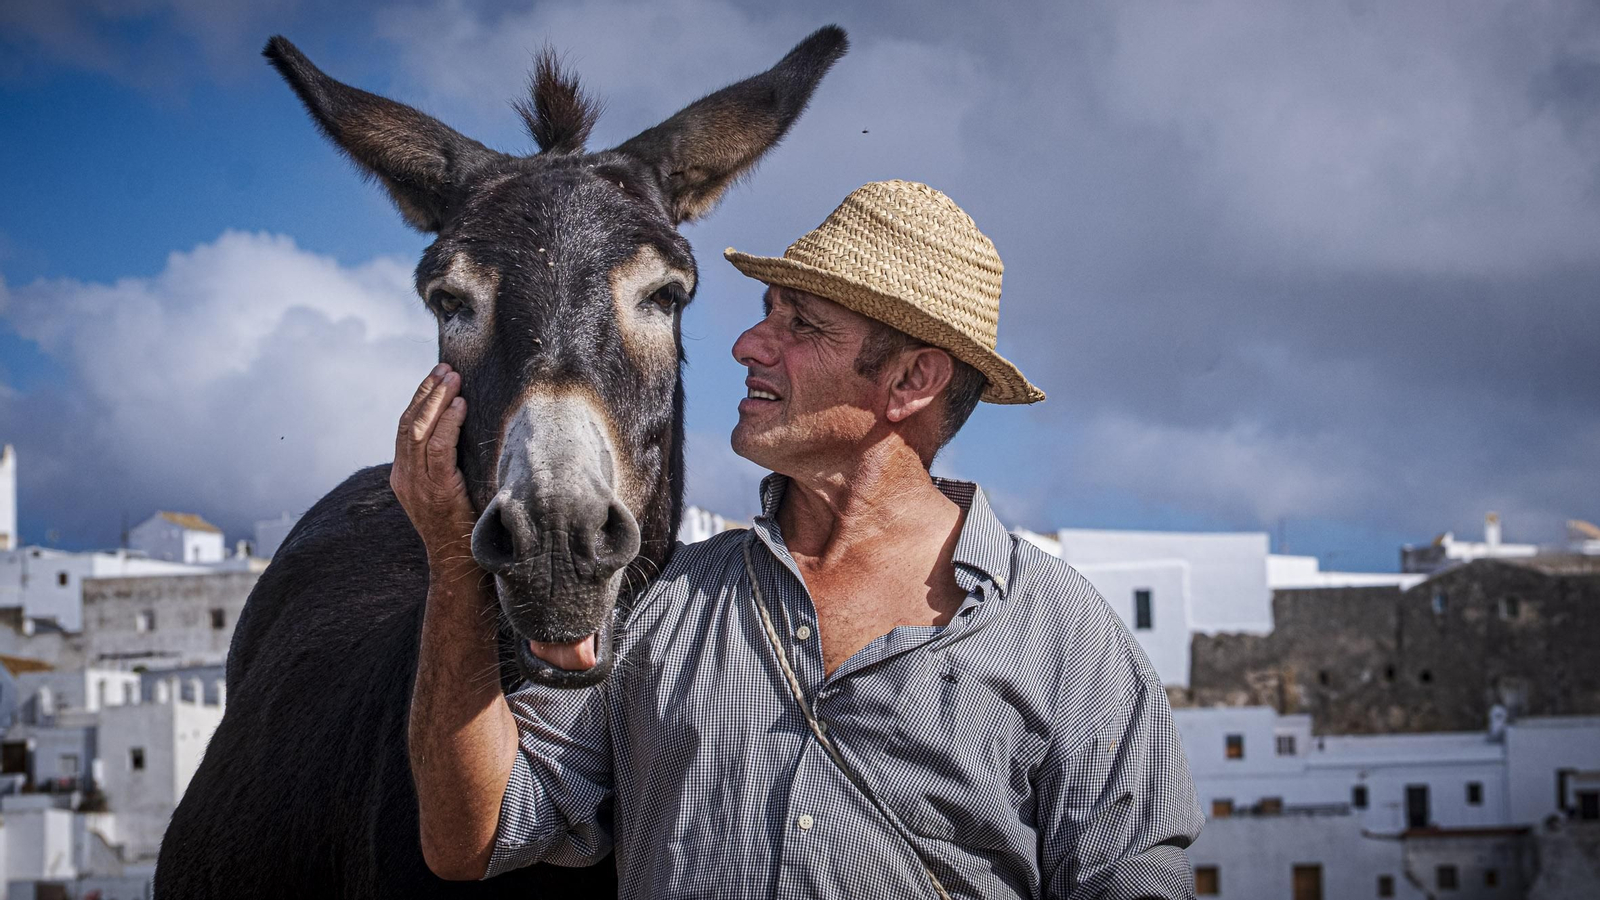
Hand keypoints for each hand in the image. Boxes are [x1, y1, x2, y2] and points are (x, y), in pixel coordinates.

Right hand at [392, 364, 477, 563]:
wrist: (460, 565)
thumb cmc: (463, 526)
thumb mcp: (448, 490)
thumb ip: (446, 464)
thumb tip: (465, 429)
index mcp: (403, 476)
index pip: (406, 428)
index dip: (420, 398)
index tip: (437, 376)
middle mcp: (404, 477)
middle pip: (408, 423)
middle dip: (427, 392)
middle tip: (446, 368)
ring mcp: (417, 485)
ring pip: (419, 431)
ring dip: (437, 400)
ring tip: (453, 379)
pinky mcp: (436, 492)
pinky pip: (438, 450)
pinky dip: (448, 424)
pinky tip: (460, 407)